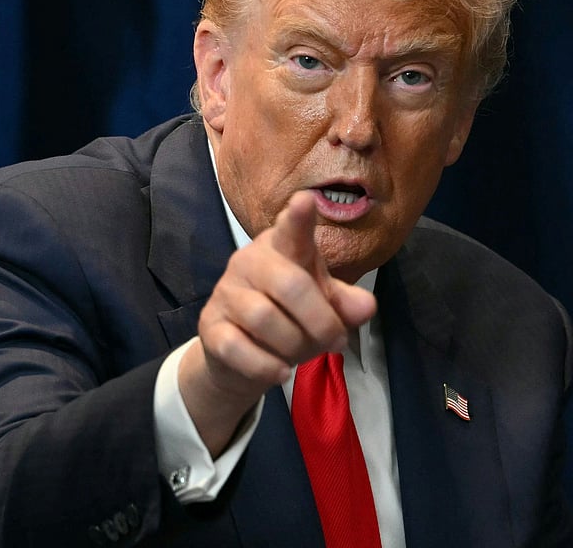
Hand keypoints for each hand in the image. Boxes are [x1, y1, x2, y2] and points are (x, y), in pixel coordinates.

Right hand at [178, 190, 375, 453]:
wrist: (240, 357)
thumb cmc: (290, 319)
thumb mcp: (323, 309)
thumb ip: (345, 304)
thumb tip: (365, 306)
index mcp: (282, 249)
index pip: (291, 230)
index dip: (299, 218)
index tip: (305, 201)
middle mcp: (249, 262)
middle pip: (291, 286)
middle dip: (321, 321)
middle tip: (336, 341)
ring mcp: (225, 293)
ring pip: (265, 319)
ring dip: (295, 347)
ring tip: (301, 355)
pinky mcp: (210, 326)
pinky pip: (239, 348)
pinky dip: (267, 366)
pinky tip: (279, 372)